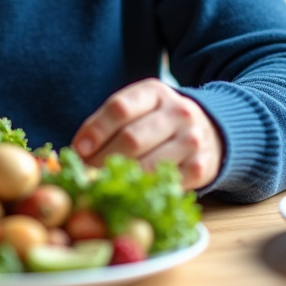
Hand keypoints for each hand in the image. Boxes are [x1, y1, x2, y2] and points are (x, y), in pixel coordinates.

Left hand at [71, 79, 222, 190]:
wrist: (210, 132)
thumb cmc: (158, 123)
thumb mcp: (138, 109)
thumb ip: (109, 123)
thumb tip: (75, 151)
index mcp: (155, 92)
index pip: (119, 108)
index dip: (95, 130)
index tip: (78, 149)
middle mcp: (178, 112)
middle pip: (131, 139)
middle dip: (102, 159)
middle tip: (85, 174)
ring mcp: (191, 140)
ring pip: (147, 164)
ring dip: (120, 178)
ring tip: (101, 185)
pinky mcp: (200, 167)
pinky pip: (164, 182)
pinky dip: (142, 190)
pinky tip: (129, 192)